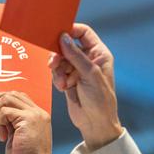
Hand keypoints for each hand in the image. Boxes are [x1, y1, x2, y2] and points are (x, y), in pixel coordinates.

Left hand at [0, 92, 53, 153]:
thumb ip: (10, 123)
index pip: (19, 97)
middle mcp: (38, 113)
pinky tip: (2, 138)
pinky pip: (5, 111)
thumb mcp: (16, 136)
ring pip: (7, 99)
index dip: (2, 97)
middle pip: (12, 94)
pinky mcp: (28, 119)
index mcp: (38, 116)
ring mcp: (34, 114)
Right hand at [50, 23, 121, 149]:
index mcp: (99, 54)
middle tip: (53, 63)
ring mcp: (78, 70)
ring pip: (60, 60)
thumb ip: (75, 55)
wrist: (95, 123)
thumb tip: (63, 37)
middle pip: (67, 45)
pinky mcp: (69, 80)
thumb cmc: (100, 100)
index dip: (71, 30)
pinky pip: (57, 72)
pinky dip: (57, 79)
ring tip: (62, 82)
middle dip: (59, 54)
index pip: (84, 33)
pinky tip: (63, 88)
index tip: (58, 34)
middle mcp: (88, 59)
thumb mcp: (90, 74)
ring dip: (58, 70)